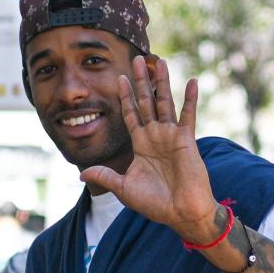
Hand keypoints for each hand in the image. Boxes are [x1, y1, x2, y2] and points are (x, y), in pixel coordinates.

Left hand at [80, 55, 220, 243]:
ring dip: (162, 82)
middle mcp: (155, 136)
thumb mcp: (123, 189)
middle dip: (141, 81)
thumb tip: (81, 173)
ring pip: (165, 103)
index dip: (125, 97)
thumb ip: (105, 176)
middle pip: (146, 102)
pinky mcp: (186, 141)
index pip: (130, 114)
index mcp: (141, 145)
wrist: (180, 213)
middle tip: (137, 59)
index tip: (118, 78)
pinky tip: (192, 81)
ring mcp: (171, 136)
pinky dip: (190, 99)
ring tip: (160, 61)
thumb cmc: (155, 203)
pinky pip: (188, 116)